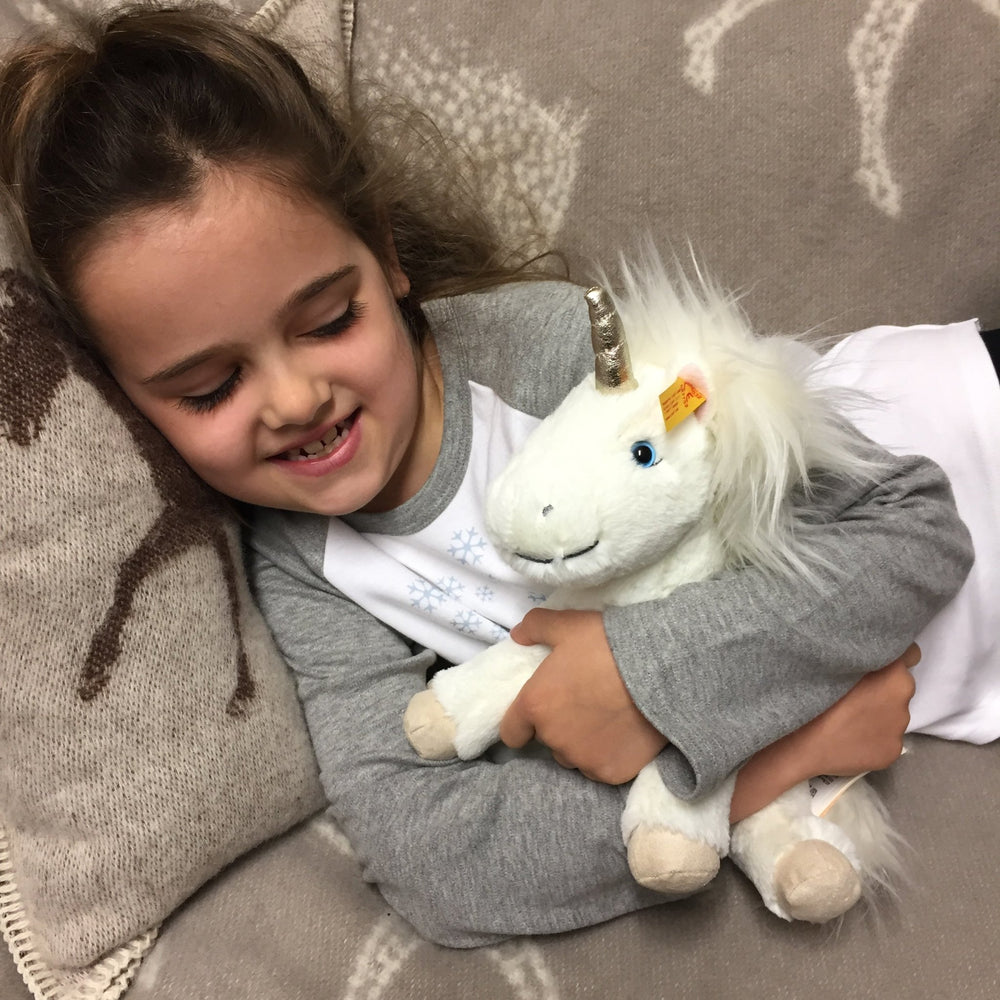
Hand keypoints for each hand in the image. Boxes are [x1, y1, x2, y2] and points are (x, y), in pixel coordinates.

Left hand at [498, 608, 666, 783]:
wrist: (661, 669)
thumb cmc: (608, 644)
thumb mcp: (568, 625)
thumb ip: (536, 628)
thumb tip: (517, 635)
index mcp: (535, 705)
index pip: (511, 732)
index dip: (523, 722)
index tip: (543, 710)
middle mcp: (553, 738)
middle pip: (548, 742)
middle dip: (561, 726)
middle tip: (585, 704)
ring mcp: (583, 759)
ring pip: (575, 756)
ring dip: (583, 743)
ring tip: (607, 718)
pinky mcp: (611, 773)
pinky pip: (601, 768)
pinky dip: (609, 755)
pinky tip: (625, 733)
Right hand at [729, 643, 918, 822]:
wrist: (802, 742)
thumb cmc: (814, 694)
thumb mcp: (836, 663)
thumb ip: (863, 657)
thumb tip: (871, 657)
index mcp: (894, 674)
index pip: (911, 653)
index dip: (894, 654)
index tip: (876, 659)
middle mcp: (904, 700)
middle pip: (898, 685)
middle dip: (883, 685)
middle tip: (855, 691)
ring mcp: (899, 729)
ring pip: (891, 713)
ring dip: (877, 712)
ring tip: (847, 716)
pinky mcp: (892, 751)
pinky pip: (884, 737)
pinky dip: (871, 736)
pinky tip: (849, 735)